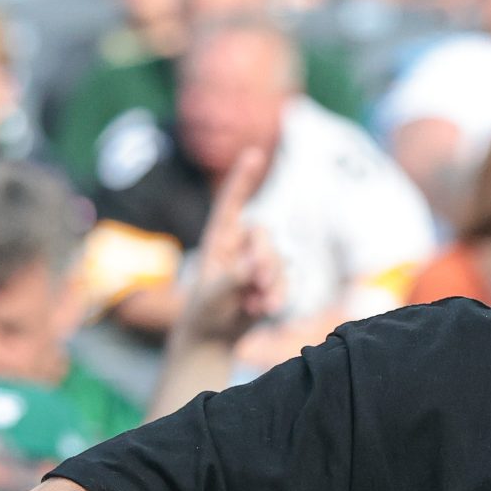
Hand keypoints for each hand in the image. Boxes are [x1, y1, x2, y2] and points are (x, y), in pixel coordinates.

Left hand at [175, 146, 285, 346]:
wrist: (213, 337)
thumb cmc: (204, 311)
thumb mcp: (213, 295)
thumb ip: (233, 277)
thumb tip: (255, 264)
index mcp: (218, 239)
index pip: (232, 203)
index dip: (243, 179)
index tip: (254, 153)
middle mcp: (241, 246)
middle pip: (264, 237)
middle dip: (265, 260)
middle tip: (255, 283)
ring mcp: (258, 263)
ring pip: (279, 262)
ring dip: (270, 285)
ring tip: (252, 306)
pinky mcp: (272, 281)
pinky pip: (286, 282)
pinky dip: (276, 297)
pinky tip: (262, 311)